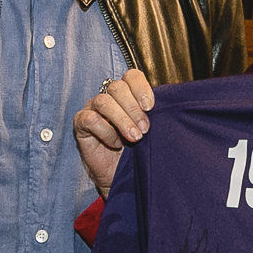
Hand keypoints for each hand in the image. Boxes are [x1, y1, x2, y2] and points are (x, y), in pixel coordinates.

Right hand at [74, 69, 155, 198]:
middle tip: (145, 129)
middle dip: (133, 109)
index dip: (141, 88)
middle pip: (117, 87)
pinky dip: (105, 131)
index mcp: (127, 94)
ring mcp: (93, 108)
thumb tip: (171, 107)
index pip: (132, 76)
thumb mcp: (149, 131)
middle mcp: (109, 97)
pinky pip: (90, 118)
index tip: (150, 107)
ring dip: (122, 120)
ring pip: (104, 101)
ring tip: (134, 138)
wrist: (120, 176)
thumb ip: (154, 115)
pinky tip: (115, 143)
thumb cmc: (135, 151)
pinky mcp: (81, 123)